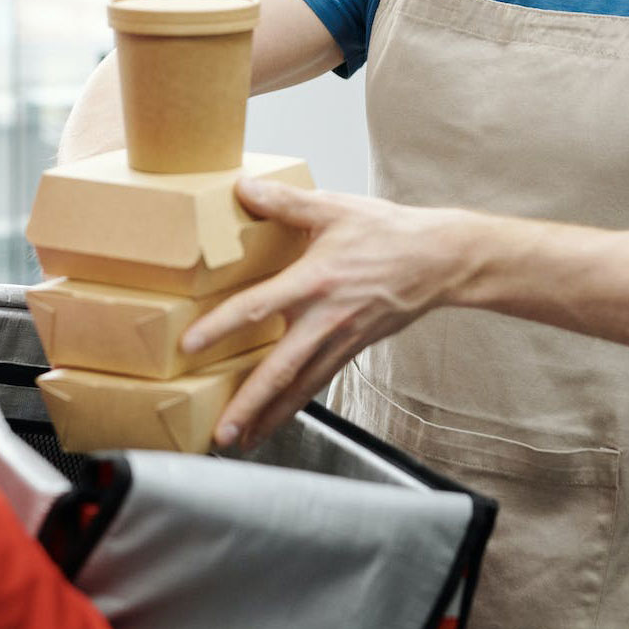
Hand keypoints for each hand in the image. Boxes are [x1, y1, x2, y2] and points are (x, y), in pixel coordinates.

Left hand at [180, 177, 476, 450]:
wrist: (439, 260)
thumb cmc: (386, 232)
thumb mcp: (334, 207)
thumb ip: (285, 201)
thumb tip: (242, 187)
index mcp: (314, 281)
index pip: (258, 307)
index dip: (222, 326)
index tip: (190, 346)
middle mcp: (325, 319)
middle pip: (279, 369)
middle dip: (248, 404)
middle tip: (220, 433)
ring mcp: (341, 340)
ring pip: (299, 387)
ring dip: (269, 416)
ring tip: (240, 441)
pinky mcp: (352, 349)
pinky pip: (318, 382)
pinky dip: (294, 404)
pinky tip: (276, 418)